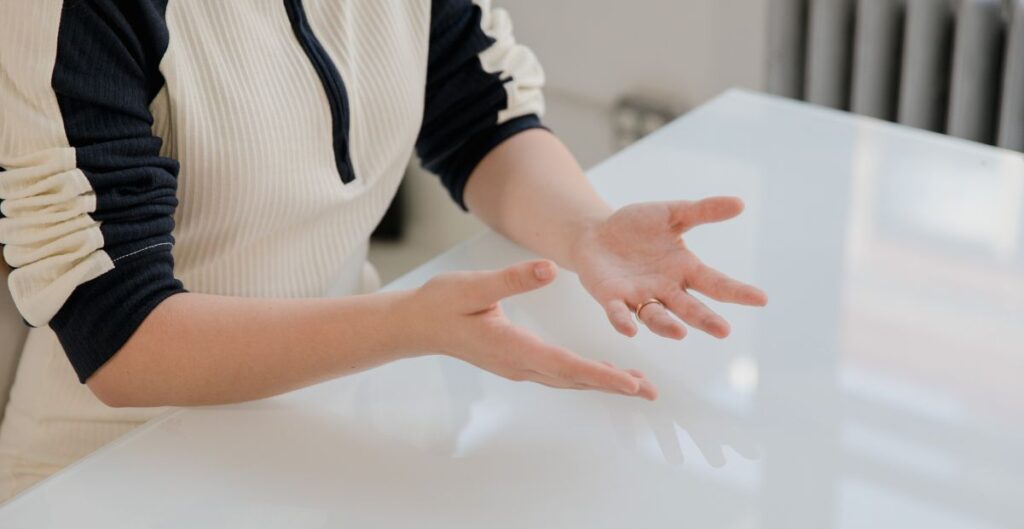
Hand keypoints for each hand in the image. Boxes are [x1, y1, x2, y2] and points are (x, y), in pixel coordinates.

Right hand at [403, 259, 656, 399]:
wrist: (415, 323)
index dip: (600, 374)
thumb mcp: (474, 285)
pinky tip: (599, 373)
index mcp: (512, 346)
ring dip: (601, 383)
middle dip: (612, 386)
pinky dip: (583, 375)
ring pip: (567, 379)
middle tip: (648, 391)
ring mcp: (516, 366)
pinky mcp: (515, 360)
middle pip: (574, 379)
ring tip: (635, 385)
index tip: (630, 382)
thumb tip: (549, 269)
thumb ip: (512, 278)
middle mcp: (518, 363)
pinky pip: (557, 374)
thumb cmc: (441, 303)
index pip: (565, 365)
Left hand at [569, 196, 766, 339]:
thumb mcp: (671, 213)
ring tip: (681, 333)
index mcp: (684, 270)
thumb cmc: (636, 226)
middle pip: (689, 309)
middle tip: (724, 331)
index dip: (737, 292)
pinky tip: (630, 329)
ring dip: (668, 326)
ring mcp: (639, 297)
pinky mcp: (612, 299)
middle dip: (706, 320)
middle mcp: (665, 289)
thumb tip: (740, 203)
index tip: (761, 298)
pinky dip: (624, 321)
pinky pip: (619, 314)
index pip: (715, 283)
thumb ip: (702, 211)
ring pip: (657, 317)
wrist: (595, 233)